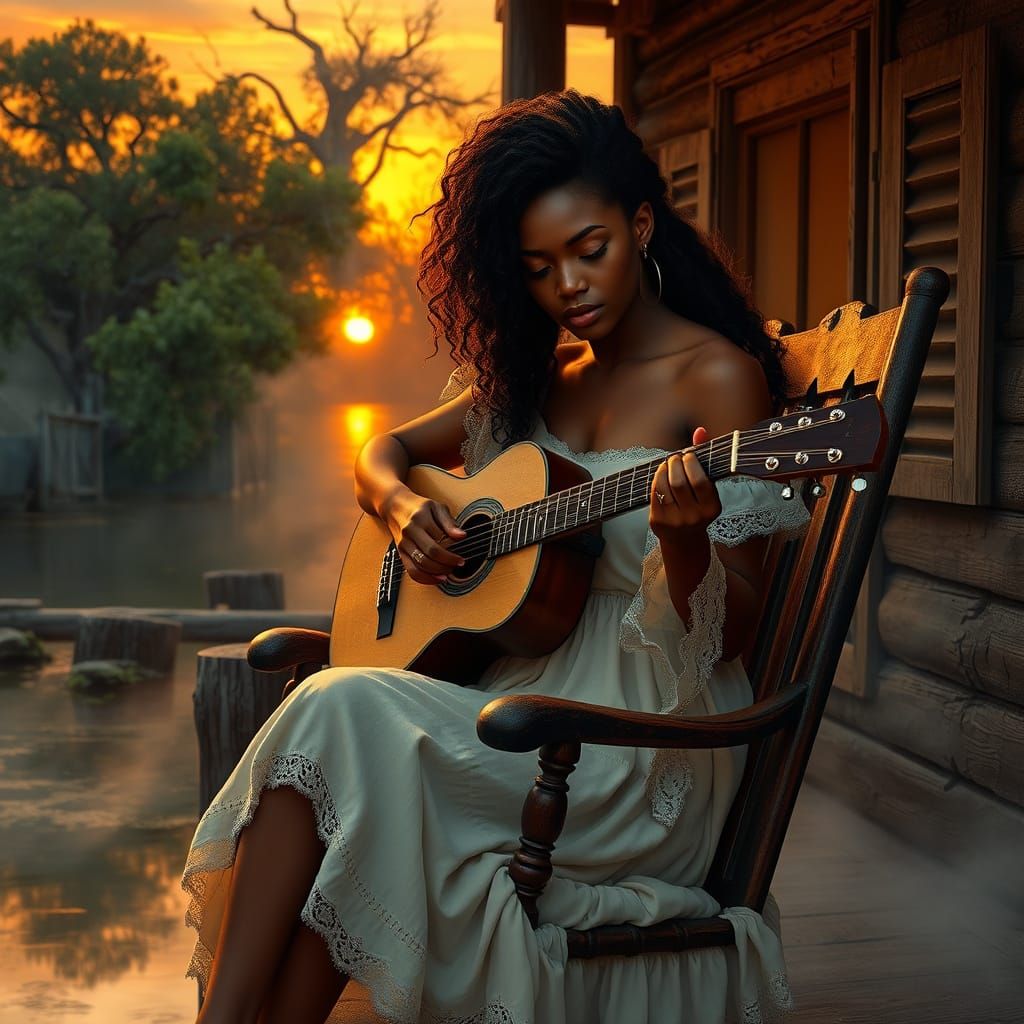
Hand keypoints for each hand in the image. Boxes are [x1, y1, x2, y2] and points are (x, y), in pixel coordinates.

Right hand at [383, 490, 466, 584]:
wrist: (395, 507)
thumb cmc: (419, 507)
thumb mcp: (437, 507)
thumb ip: (449, 522)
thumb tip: (461, 536)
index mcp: (421, 518)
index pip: (440, 539)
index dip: (452, 551)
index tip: (462, 557)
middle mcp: (410, 531)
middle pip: (430, 553)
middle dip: (447, 562)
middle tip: (458, 564)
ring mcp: (403, 543)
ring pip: (421, 564)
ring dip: (438, 572)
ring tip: (449, 572)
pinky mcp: (400, 553)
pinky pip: (411, 571)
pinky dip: (425, 578)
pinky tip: (437, 579)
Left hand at [649, 426, 721, 543]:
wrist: (684, 539)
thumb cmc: (697, 505)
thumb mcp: (706, 487)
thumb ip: (704, 457)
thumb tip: (699, 430)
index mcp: (712, 508)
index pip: (700, 481)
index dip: (691, 463)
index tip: (688, 455)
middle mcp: (694, 517)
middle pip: (679, 482)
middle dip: (675, 464)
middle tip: (675, 457)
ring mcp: (675, 521)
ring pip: (664, 487)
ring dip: (663, 469)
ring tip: (667, 464)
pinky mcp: (659, 522)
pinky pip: (654, 494)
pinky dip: (656, 479)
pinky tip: (660, 474)